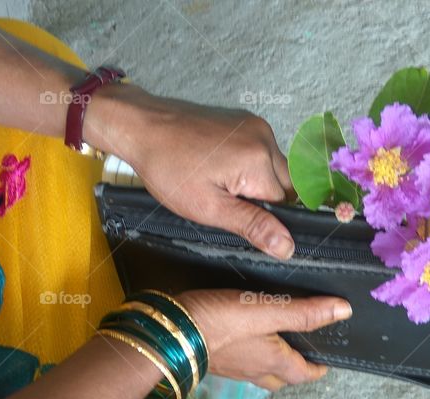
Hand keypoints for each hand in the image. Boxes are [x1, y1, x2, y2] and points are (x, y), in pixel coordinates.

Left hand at [85, 85, 296, 259]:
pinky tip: (218, 167)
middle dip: (262, 198)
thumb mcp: (208, 207)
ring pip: (275, 168)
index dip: (263, 216)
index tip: (234, 213)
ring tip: (218, 181)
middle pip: (286, 183)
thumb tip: (287, 247)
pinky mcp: (245, 120)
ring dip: (255, 182)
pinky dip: (248, 165)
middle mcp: (264, 137)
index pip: (285, 204)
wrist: (142, 127)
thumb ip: (252, 225)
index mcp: (258, 161)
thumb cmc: (168, 168)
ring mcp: (255, 125)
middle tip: (225, 198)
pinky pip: (261, 151)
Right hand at [176, 290, 351, 390]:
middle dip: (294, 369)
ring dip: (270, 364)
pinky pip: (238, 363)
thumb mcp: (266, 311)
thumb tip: (344, 311)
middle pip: (280, 378)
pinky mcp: (212, 359)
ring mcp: (230, 368)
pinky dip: (248, 355)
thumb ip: (303, 313)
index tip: (326, 363)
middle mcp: (253, 371)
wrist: (169, 333)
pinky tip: (242, 340)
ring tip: (275, 344)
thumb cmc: (222, 322)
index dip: (317, 369)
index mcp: (273, 362)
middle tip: (302, 353)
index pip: (303, 374)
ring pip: (258, 372)